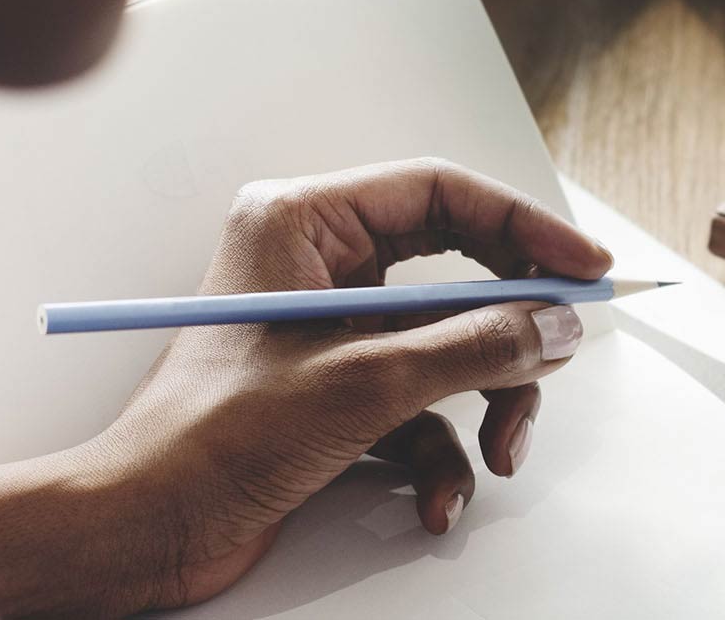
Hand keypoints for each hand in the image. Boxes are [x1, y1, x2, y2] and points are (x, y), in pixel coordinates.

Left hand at [88, 158, 613, 608]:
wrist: (139, 532)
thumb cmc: (207, 442)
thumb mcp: (363, 384)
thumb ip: (474, 346)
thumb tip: (555, 327)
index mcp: (303, 223)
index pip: (443, 193)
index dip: (526, 227)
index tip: (584, 267)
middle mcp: (318, 263)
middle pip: (459, 272)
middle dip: (509, 332)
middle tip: (559, 353)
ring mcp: (330, 328)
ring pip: (451, 343)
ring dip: (485, 403)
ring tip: (498, 452)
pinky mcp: (336, 387)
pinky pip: (423, 401)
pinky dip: (442, 453)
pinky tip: (437, 498)